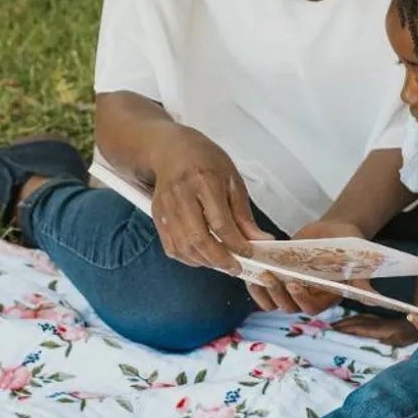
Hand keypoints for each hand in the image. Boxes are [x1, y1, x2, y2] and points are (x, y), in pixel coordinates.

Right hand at [150, 127, 269, 271]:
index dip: (236, 243)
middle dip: (220, 259)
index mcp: (204, 182)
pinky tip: (203, 257)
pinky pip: (171, 247)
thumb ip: (244, 214)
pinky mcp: (156, 216)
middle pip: (199, 238)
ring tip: (222, 263)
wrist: (170, 149)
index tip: (249, 253)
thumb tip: (260, 240)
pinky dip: (188, 258)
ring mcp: (166, 208)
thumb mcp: (232, 181)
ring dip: (205, 262)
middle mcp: (181, 196)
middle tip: (236, 268)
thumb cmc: (205, 161)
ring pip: (183, 246)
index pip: (221, 223)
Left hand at [246, 218, 368, 314]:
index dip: (301, 299)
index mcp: (326, 298)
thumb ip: (361, 279)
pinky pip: (262, 290)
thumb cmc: (348, 244)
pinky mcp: (278, 279)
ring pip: (272, 301)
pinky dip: (254, 284)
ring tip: (256, 274)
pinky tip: (250, 270)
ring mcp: (291, 290)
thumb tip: (372, 297)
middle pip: (288, 306)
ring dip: (262, 291)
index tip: (295, 283)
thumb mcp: (356, 258)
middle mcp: (307, 298)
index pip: (311, 307)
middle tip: (269, 275)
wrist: (332, 231)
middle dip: (277, 292)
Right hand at [332, 313, 417, 347]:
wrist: (415, 326)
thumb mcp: (396, 343)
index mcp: (376, 329)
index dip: (344, 329)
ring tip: (334, 325)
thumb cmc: (406, 336)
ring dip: (345, 321)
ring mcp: (375, 319)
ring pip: (357, 318)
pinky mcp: (378, 320)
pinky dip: (353, 319)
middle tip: (327, 328)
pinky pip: (362, 317)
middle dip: (340, 324)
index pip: (356, 328)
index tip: (332, 331)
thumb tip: (367, 346)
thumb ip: (382, 344)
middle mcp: (373, 322)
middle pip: (354, 321)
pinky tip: (350, 321)